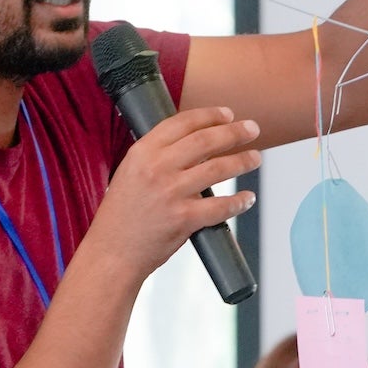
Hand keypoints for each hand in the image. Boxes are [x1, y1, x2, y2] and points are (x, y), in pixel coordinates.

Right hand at [78, 105, 259, 279]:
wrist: (112, 253)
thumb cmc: (120, 216)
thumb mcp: (129, 173)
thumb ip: (157, 156)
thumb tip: (194, 143)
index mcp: (142, 153)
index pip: (182, 123)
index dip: (210, 115)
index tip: (227, 114)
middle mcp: (157, 169)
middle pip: (206, 140)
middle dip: (234, 132)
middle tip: (253, 129)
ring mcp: (171, 194)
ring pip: (218, 169)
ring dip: (243, 161)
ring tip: (255, 158)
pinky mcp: (183, 219)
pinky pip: (221, 207)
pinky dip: (239, 202)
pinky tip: (248, 198)